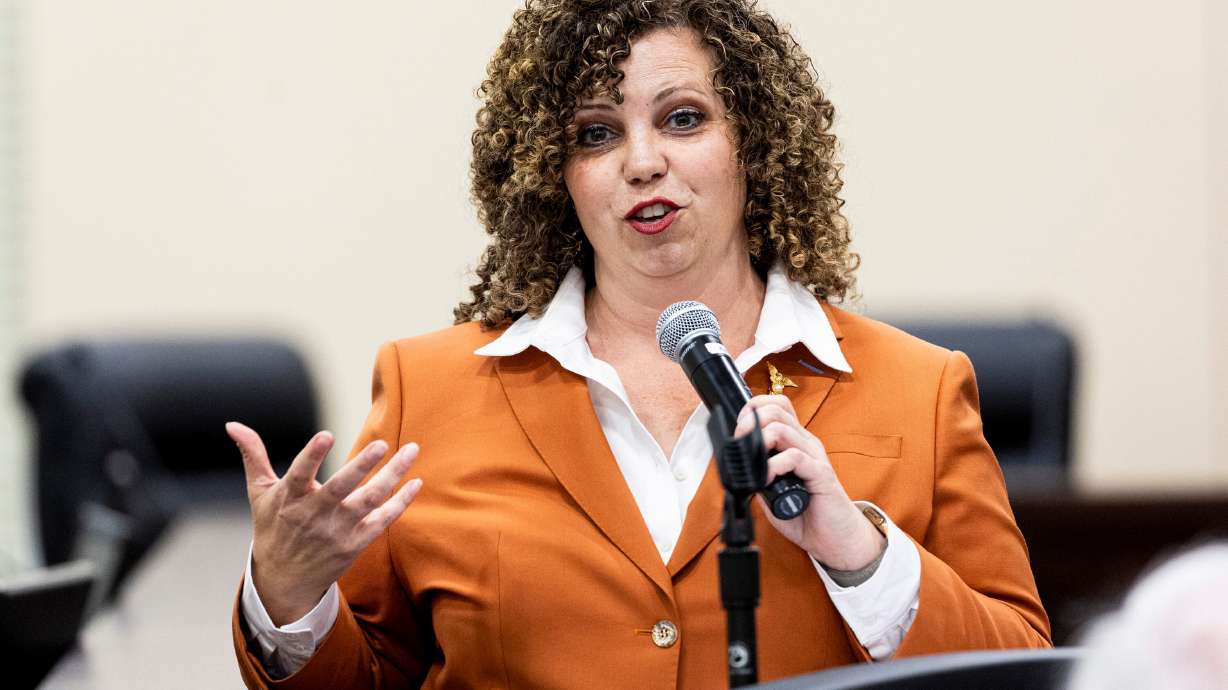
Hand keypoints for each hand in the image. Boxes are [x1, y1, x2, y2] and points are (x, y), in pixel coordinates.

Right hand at [226, 422, 421, 625]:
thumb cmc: (273, 527)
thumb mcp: (259, 493)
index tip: (326, 435)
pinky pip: (382, 521)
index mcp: (289, 499)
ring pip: (369, 501)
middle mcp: (314, 515)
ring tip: (411, 450)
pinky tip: (416, 481)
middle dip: (361, 466)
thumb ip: (253, 456)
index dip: (312, 455)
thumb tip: (232, 424)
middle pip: (341, 488)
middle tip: (381, 443)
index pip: (300, 474)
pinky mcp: (355, 544)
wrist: (284, 580)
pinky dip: (400, 503)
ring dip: (392, 476)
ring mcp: (337, 531)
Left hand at [734, 395, 883, 570]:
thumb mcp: (774, 493)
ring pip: (782, 429)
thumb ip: (760, 476)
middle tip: (740, 441)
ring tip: (750, 459)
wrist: (838, 539)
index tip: (740, 428)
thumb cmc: (809, 515)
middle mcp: (806, 444)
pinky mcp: (820, 474)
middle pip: (777, 410)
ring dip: (758, 439)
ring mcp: (814, 457)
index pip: (778, 407)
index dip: (754, 409)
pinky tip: (766, 478)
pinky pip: (795, 457)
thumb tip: (741, 468)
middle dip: (750, 421)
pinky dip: (774, 464)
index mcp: (796, 443)